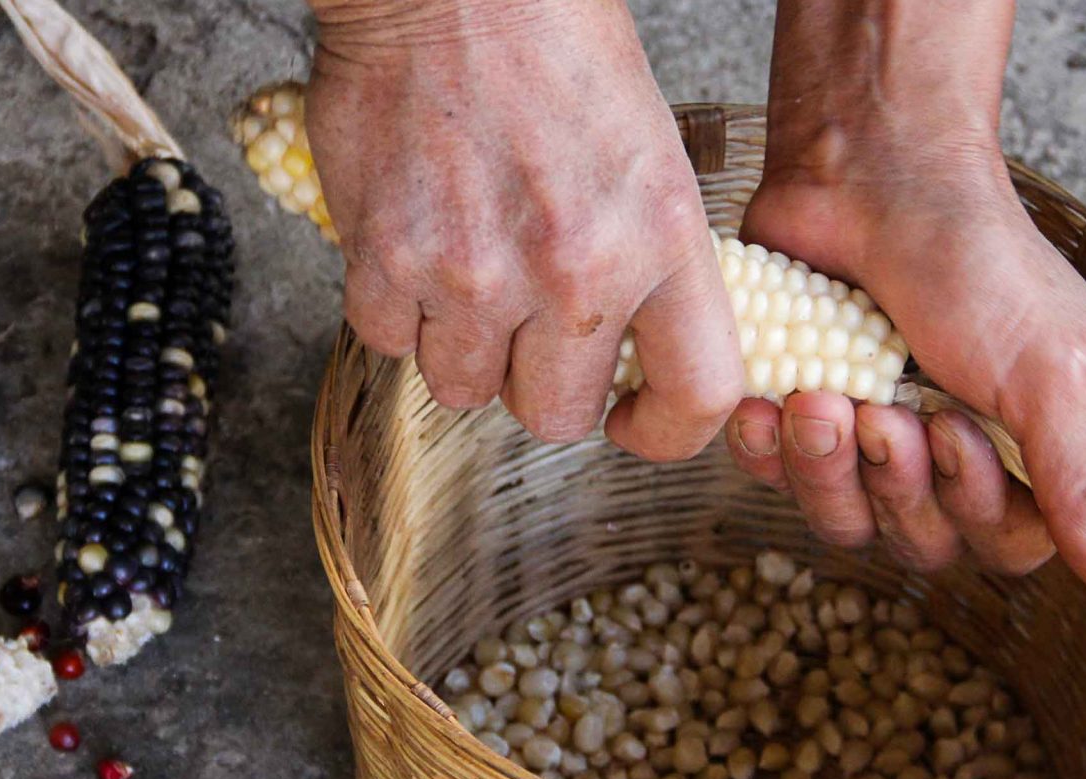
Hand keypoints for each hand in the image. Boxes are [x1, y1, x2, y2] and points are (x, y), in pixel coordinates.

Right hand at [306, 0, 741, 457]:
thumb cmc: (552, 42)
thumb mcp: (650, 152)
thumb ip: (647, 260)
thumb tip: (630, 349)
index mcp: (660, 237)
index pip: (698, 393)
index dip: (666, 430)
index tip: (635, 420)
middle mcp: (574, 272)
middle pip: (556, 415)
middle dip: (541, 386)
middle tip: (531, 332)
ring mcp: (474, 274)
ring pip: (464, 387)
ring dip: (463, 347)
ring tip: (466, 270)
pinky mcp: (387, 260)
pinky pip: (388, 340)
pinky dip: (395, 308)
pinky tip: (412, 243)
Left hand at [726, 0, 1085, 610]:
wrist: (867, 171)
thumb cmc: (975, 259)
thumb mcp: (1052, 374)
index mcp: (1042, 449)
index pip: (1011, 545)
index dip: (973, 509)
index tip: (949, 433)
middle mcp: (963, 457)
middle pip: (925, 543)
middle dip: (895, 484)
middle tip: (878, 415)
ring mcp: (879, 441)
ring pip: (848, 523)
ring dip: (828, 470)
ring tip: (818, 399)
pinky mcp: (807, 421)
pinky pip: (781, 483)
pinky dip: (770, 451)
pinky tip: (765, 406)